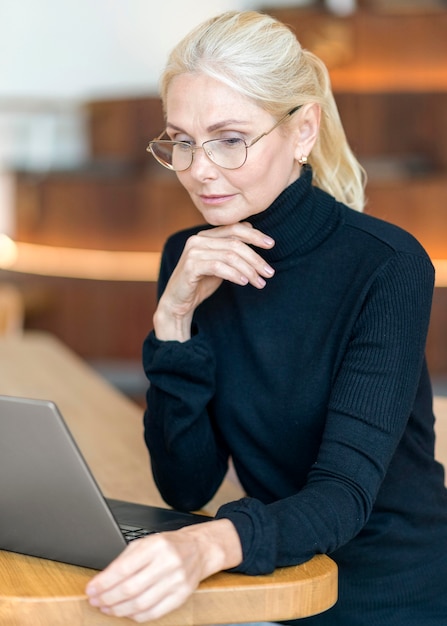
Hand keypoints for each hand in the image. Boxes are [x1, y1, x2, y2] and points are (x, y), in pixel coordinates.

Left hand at [85, 518, 241, 622]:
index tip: (91, 589)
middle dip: (108, 598)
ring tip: (107, 608)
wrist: (198, 549)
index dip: (104, 582)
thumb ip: (125, 560)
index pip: (124, 568)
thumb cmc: (169, 545)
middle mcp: (168, 562)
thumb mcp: (146, 542)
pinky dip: (136, 616)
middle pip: (131, 588)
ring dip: (119, 609)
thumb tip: (102, 580)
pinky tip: (126, 612)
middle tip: (95, 601)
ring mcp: (177, 581)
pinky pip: (154, 612)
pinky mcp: (182, 596)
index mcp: (156, 546)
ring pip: (141, 603)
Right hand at [154, 222, 274, 340]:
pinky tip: (244, 282)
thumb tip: (252, 230)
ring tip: (259, 282)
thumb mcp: (220, 263)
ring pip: (229, 255)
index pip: (234, 228)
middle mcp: (198, 239)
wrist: (178, 302)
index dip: (254, 235)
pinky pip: (219, 267)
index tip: (271, 244)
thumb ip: (231, 248)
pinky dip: (234, 274)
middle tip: (269, 272)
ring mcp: (193, 252)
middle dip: (255, 258)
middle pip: (235, 243)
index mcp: (205, 235)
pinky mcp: (191, 266)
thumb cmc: (200, 282)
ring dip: (249, 270)